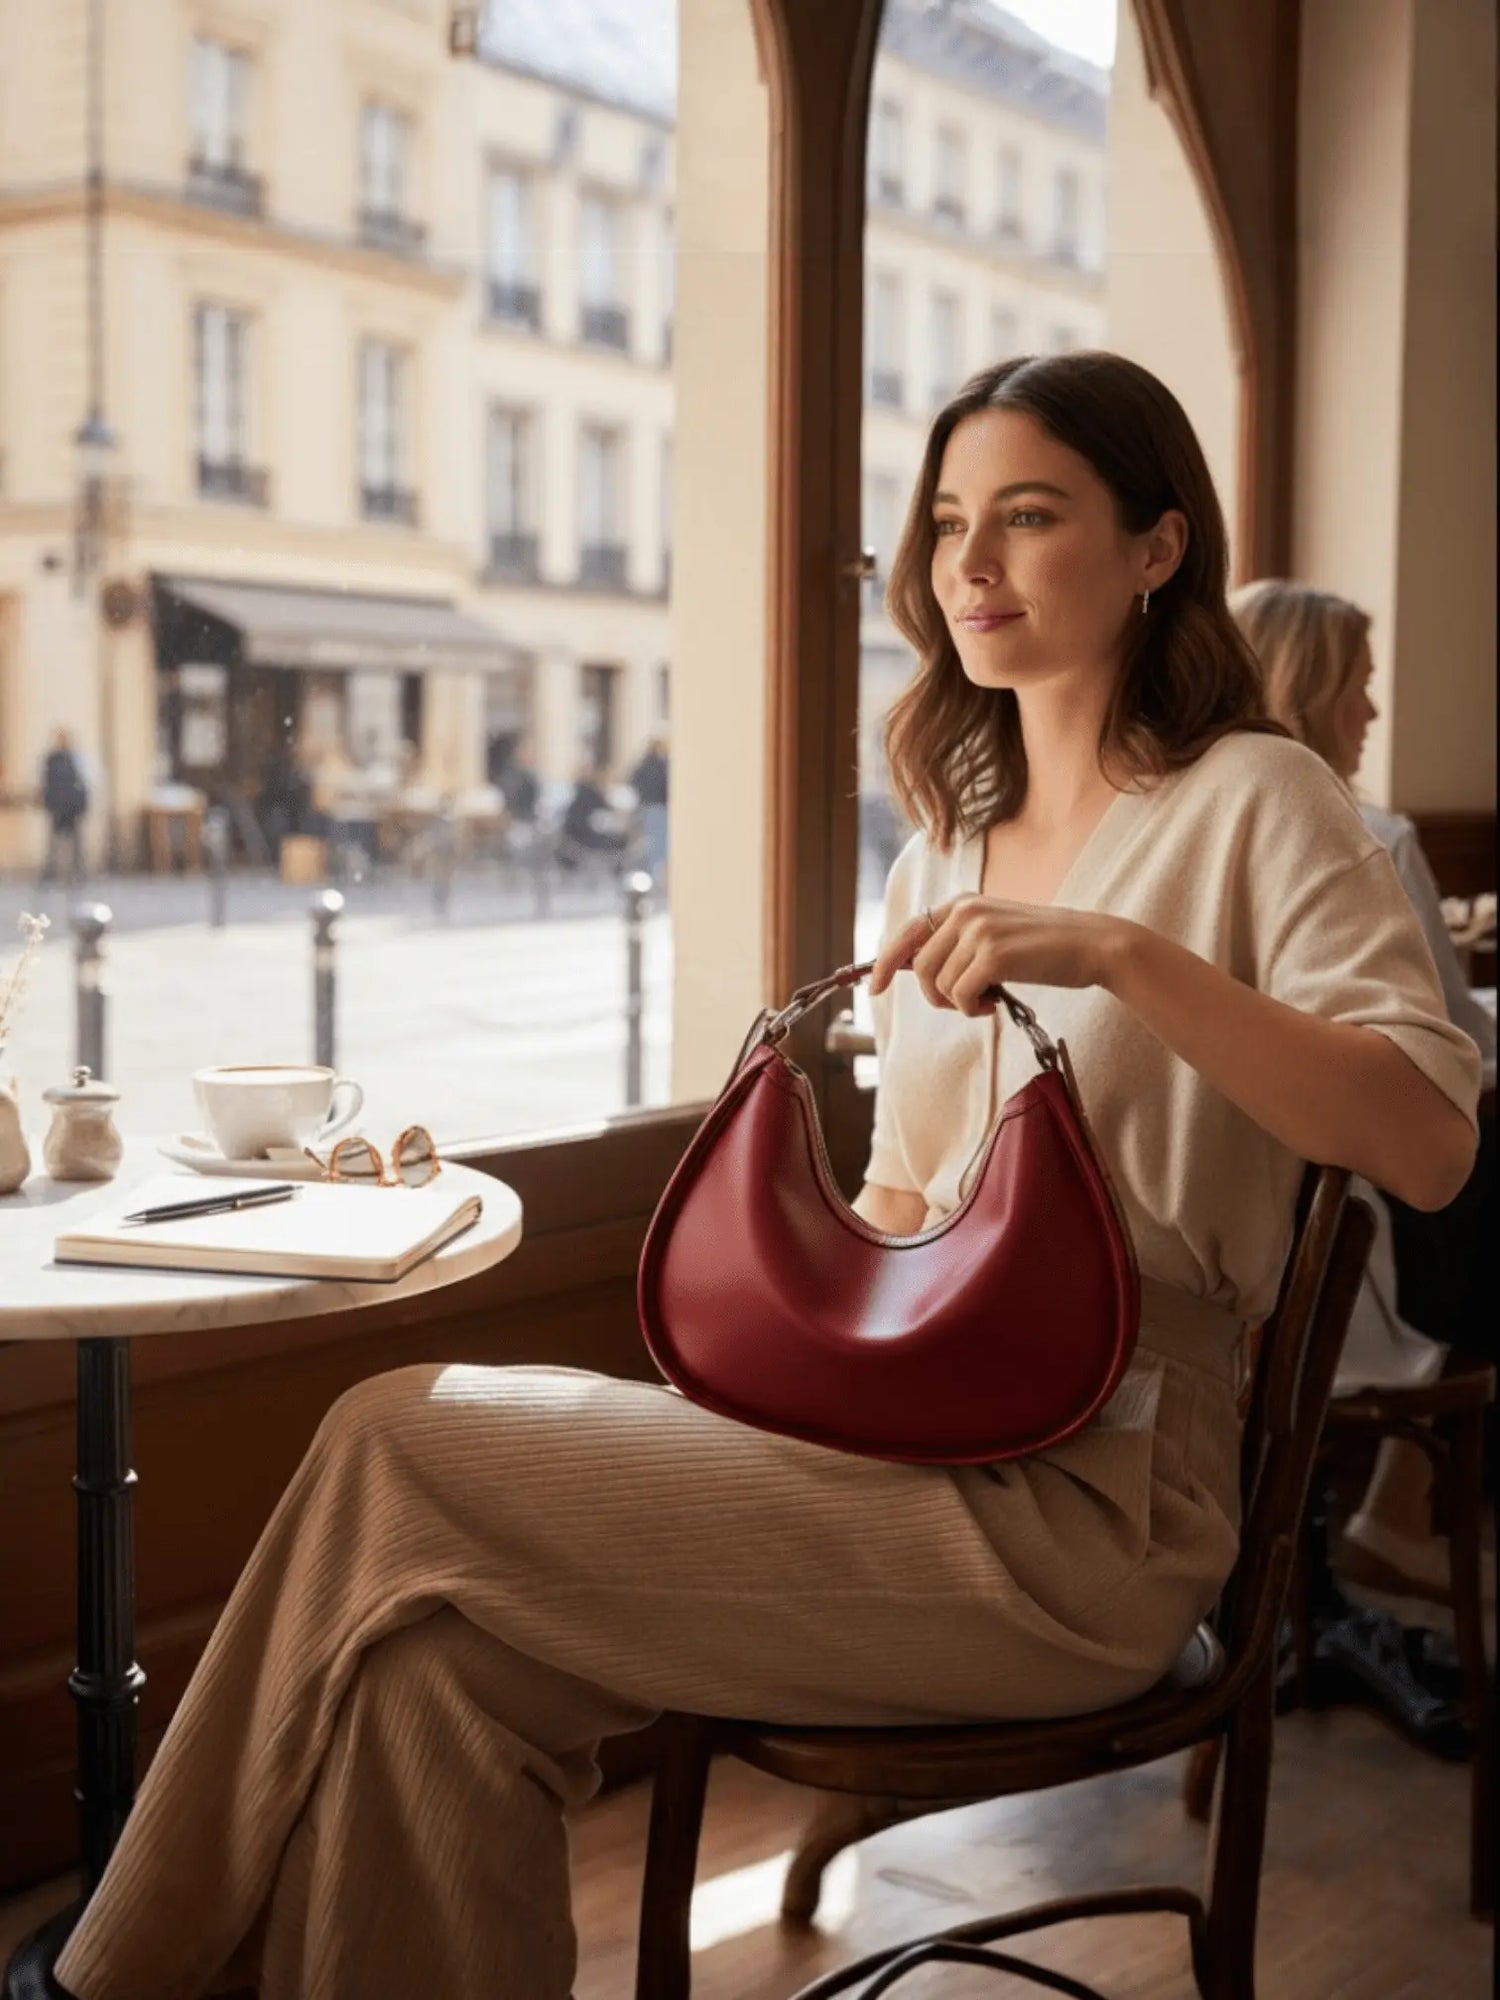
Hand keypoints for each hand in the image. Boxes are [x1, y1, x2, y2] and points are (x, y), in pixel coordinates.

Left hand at [869, 896, 1126, 1015]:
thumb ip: (958, 943)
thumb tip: (918, 971)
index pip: (908, 931)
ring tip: (987, 1001)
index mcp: (962, 902)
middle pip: (921, 967)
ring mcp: (978, 930)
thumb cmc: (1044, 947)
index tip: (876, 988)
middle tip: (966, 1004)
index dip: (886, 962)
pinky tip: (994, 1004)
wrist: (1091, 945)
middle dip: (936, 996)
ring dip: (959, 1004)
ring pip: (940, 985)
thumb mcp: (995, 932)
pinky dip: (972, 1009)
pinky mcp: (993, 954)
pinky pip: (960, 995)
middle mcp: (965, 910)